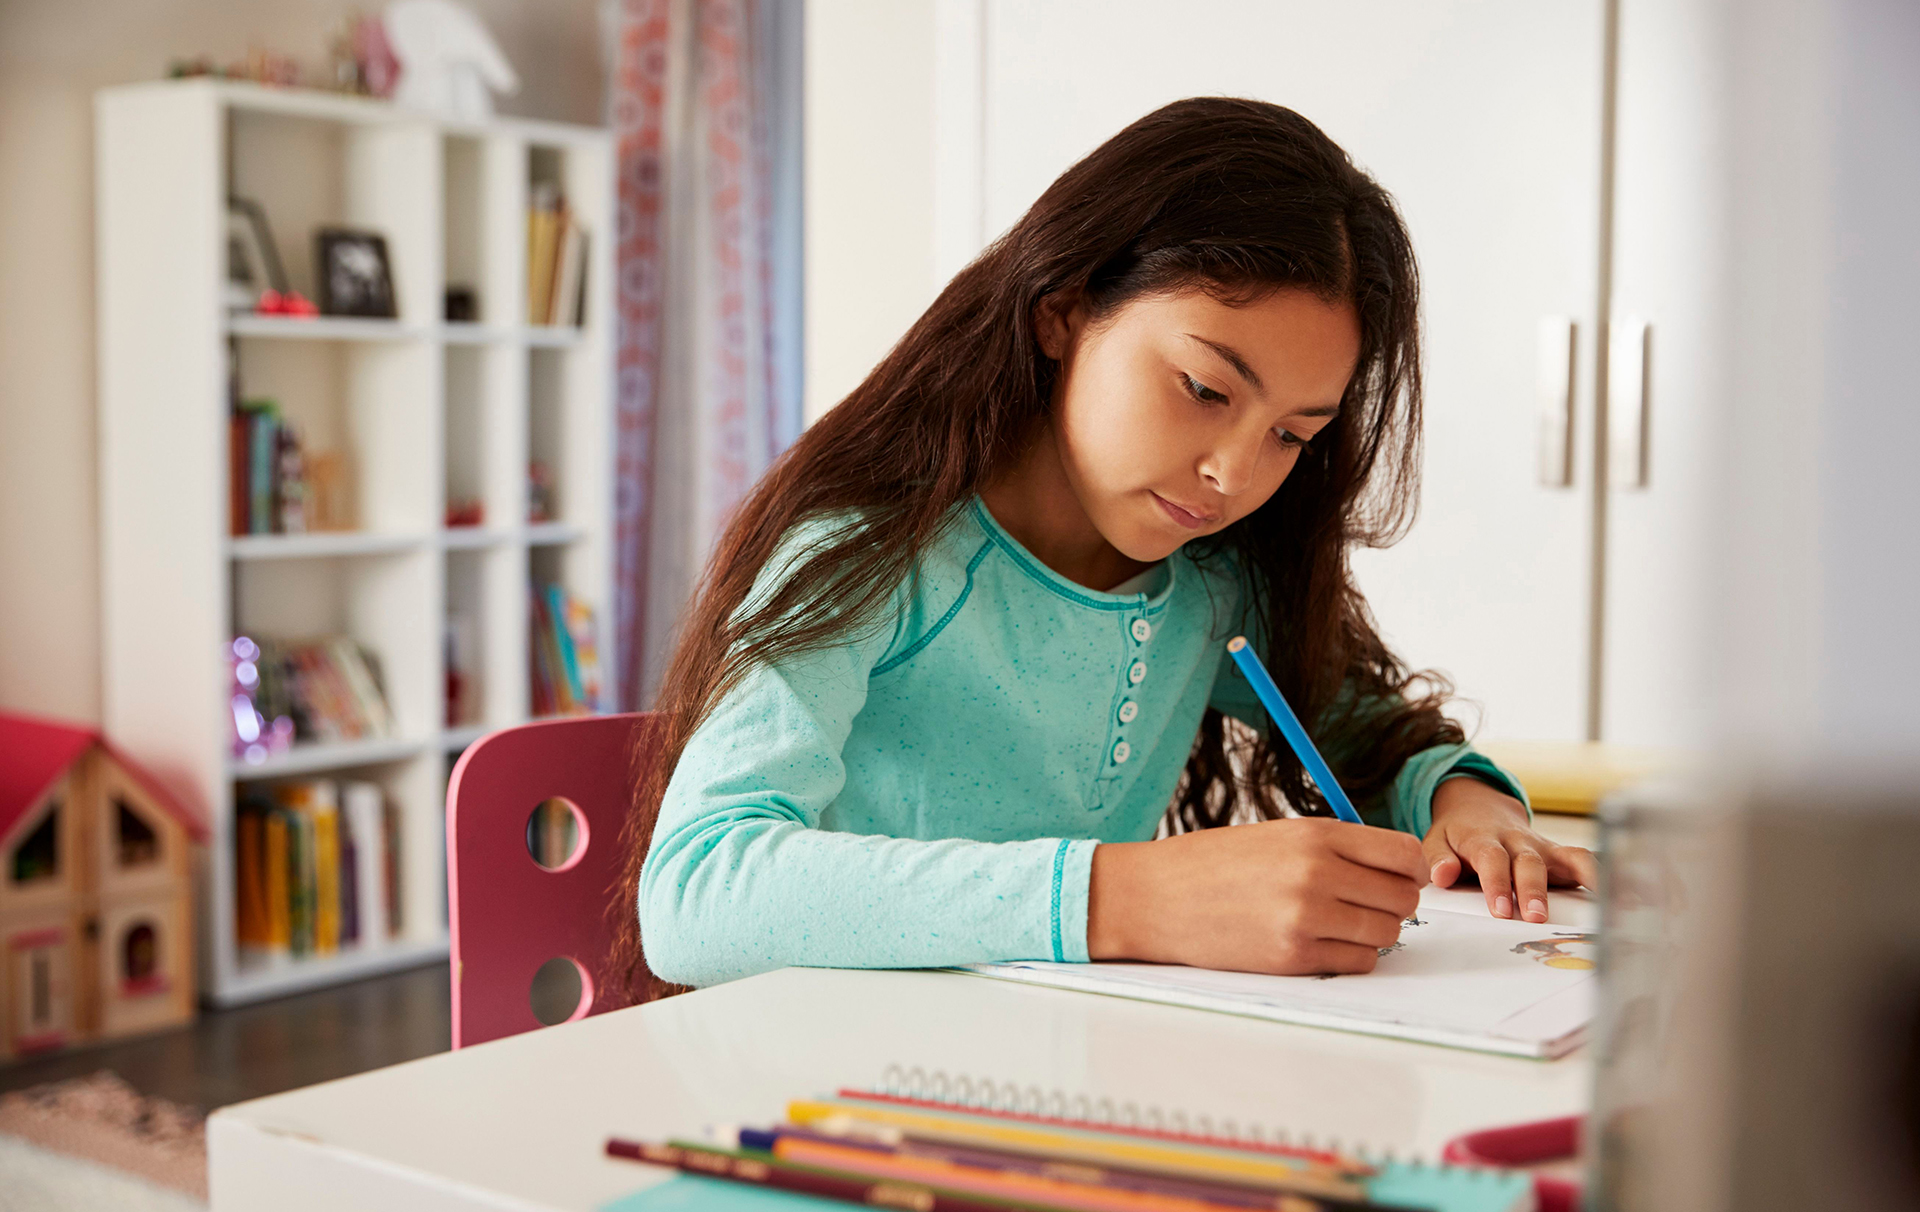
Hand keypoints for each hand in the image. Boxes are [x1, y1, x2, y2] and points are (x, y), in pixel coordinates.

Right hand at [1088, 819, 1427, 975]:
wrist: (1155, 897)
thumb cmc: (1214, 865)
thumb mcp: (1279, 836)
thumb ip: (1336, 849)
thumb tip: (1397, 873)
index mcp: (1315, 835)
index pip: (1404, 854)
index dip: (1411, 870)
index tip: (1400, 878)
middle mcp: (1316, 873)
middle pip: (1403, 898)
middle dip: (1394, 903)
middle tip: (1366, 904)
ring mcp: (1306, 918)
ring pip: (1387, 933)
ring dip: (1373, 932)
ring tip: (1338, 924)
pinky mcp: (1293, 957)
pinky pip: (1358, 962)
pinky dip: (1350, 956)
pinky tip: (1321, 943)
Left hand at [1422, 778, 1597, 922]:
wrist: (1479, 807)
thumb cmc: (1457, 834)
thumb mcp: (1437, 840)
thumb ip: (1438, 859)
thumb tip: (1443, 875)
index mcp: (1484, 839)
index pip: (1492, 860)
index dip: (1498, 883)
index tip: (1501, 910)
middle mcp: (1518, 841)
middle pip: (1529, 863)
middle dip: (1534, 889)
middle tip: (1536, 917)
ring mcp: (1542, 846)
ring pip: (1566, 859)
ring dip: (1579, 882)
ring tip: (1593, 911)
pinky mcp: (1560, 853)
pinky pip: (1586, 860)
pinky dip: (1604, 876)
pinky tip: (1625, 897)